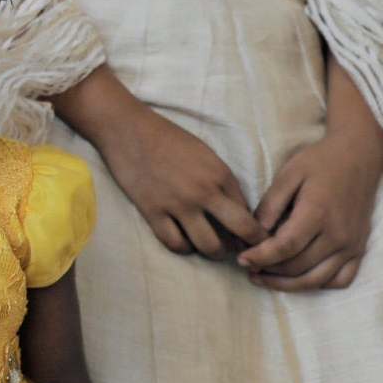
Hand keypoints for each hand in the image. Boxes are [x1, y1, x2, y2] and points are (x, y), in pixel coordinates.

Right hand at [95, 106, 261, 259]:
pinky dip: (183, 248)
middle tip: (245, 252)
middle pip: (241, 229)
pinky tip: (185, 243)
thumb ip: (221, 181)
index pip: (248, 210)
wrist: (128, 130)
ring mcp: (178, 204)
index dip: (255, 228)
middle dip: (250, 245)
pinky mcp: (153, 211)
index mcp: (220, 173)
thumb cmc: (167, 138)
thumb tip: (234, 209)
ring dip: (215, 253)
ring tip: (213, 250)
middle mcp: (204, 191)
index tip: (254, 237)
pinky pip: (175, 243)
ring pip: (209, 245)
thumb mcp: (204, 154)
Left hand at [237, 134, 381, 290]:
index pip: (285, 247)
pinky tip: (297, 278)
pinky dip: (318, 284)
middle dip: (269, 271)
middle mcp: (339, 235)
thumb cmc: (320, 162)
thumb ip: (270, 206)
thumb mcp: (288, 175)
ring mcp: (353, 245)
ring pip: (317, 280)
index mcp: (318, 213)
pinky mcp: (360, 249)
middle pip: (299, 266)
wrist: (359, 156)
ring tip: (264, 278)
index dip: (261, 257)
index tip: (241, 260)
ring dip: (288, 285)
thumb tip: (254, 234)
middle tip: (247, 267)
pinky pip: (341, 280)